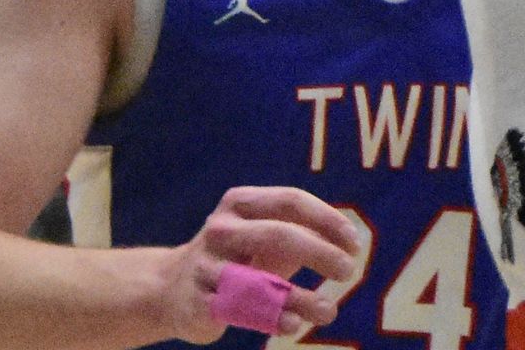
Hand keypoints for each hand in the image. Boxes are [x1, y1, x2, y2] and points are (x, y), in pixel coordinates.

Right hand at [155, 188, 369, 340]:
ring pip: (260, 280)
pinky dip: (272, 318)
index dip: (326, 219)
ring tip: (329, 310)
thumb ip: (301, 234)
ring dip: (300, 297)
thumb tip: (349, 242)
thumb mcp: (263, 237)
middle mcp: (221, 228)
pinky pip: (242, 312)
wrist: (170, 288)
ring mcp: (207, 266)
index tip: (354, 242)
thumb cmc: (234, 257)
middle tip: (348, 270)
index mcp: (241, 203)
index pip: (290, 201)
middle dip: (318, 252)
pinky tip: (294, 324)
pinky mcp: (200, 302)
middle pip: (277, 234)